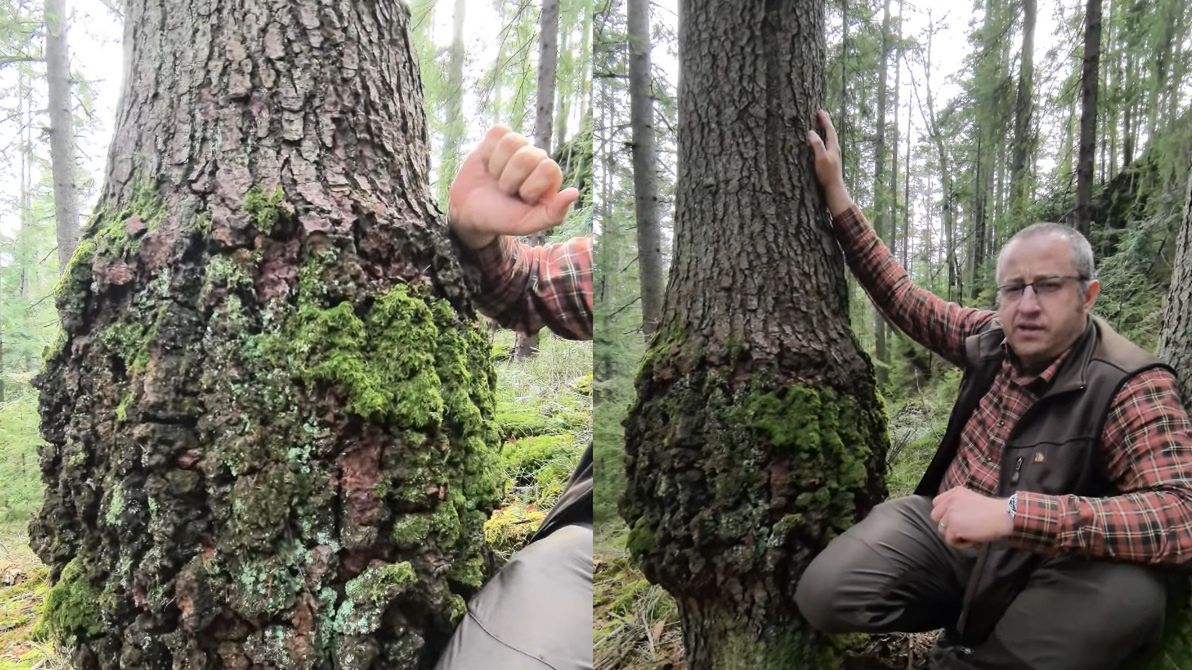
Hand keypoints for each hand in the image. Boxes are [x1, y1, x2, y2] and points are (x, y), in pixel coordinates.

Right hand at [447, 126, 579, 248]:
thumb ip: (554, 213)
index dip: (530, 187)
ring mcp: (518, 146)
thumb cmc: (502, 217)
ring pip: (512, 141)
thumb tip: (574, 192)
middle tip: (507, 191)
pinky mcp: (499, 137)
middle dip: (510, 179)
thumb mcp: (527, 223)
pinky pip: (497, 132)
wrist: (470, 212)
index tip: (522, 200)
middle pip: (528, 156)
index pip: (548, 168)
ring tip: (497, 178)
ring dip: (498, 166)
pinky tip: (488, 165)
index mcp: (550, 178)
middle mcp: (537, 158)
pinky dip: (487, 152)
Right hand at [806, 110, 852, 215]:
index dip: (824, 120)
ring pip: (829, 139)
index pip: (829, 129)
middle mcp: (835, 149)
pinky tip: (819, 143)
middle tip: (821, 114)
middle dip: (825, 123)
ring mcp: (833, 155)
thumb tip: (811, 132)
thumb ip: (816, 144)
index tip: (820, 111)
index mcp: (833, 147)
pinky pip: (826, 145)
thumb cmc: (827, 175)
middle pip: (830, 132)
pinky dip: (823, 139)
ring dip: (824, 131)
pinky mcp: (830, 161)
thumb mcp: (820, 158)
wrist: (834, 189)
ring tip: (820, 125)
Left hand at [930, 486, 1013, 548]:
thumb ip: (957, 504)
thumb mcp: (972, 499)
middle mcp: (950, 501)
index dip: (943, 513)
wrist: (1004, 516)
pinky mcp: (954, 527)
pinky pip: (950, 540)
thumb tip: (947, 518)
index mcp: (955, 492)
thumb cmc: (993, 511)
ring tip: (970, 534)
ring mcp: (951, 514)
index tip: (954, 519)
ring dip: (954, 535)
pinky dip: (961, 543)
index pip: (936, 503)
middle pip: (935, 516)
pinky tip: (972, 540)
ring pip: (942, 530)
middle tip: (961, 529)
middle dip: (946, 524)